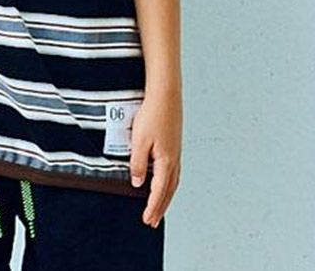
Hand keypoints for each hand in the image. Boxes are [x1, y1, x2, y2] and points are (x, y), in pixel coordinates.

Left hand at [129, 90, 182, 228]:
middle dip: (161, 207)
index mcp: (166, 161)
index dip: (152, 207)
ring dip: (166, 197)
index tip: (147, 220)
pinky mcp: (175, 145)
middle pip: (169, 191)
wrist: (166, 94)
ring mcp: (176, 152)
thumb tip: (138, 182)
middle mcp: (174, 159)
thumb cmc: (153, 114)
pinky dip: (169, 183)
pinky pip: (173, 171)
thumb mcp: (139, 140)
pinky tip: (164, 181)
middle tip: (154, 221)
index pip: (159, 191)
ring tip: (159, 207)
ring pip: (173, 182)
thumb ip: (138, 163)